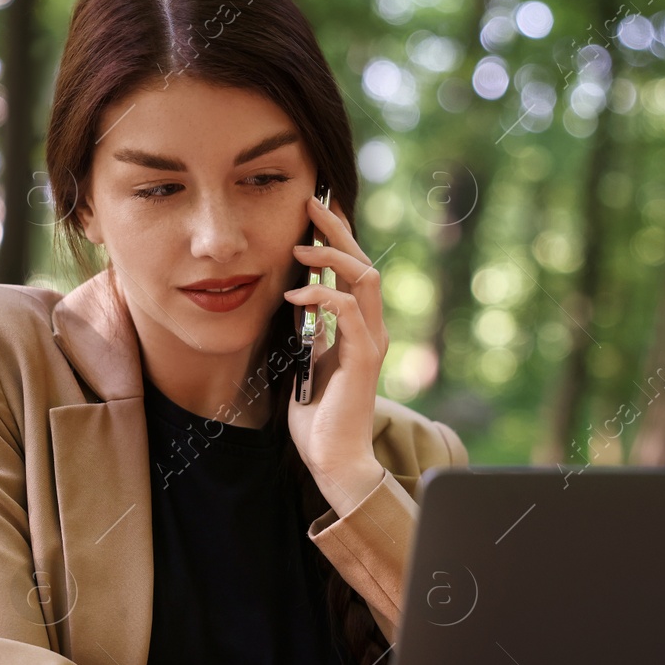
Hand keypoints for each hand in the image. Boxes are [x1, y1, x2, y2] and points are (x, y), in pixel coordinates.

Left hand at [283, 191, 389, 512]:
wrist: (333, 459)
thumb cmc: (317, 416)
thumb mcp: (305, 360)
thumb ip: (308, 331)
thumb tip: (292, 299)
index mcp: (360, 328)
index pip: (353, 270)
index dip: (337, 237)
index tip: (313, 210)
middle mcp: (372, 329)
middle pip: (364, 262)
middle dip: (338, 229)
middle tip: (311, 205)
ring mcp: (371, 343)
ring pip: (364, 277)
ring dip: (331, 256)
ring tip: (299, 248)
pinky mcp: (363, 359)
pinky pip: (347, 312)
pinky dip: (321, 296)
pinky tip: (294, 296)